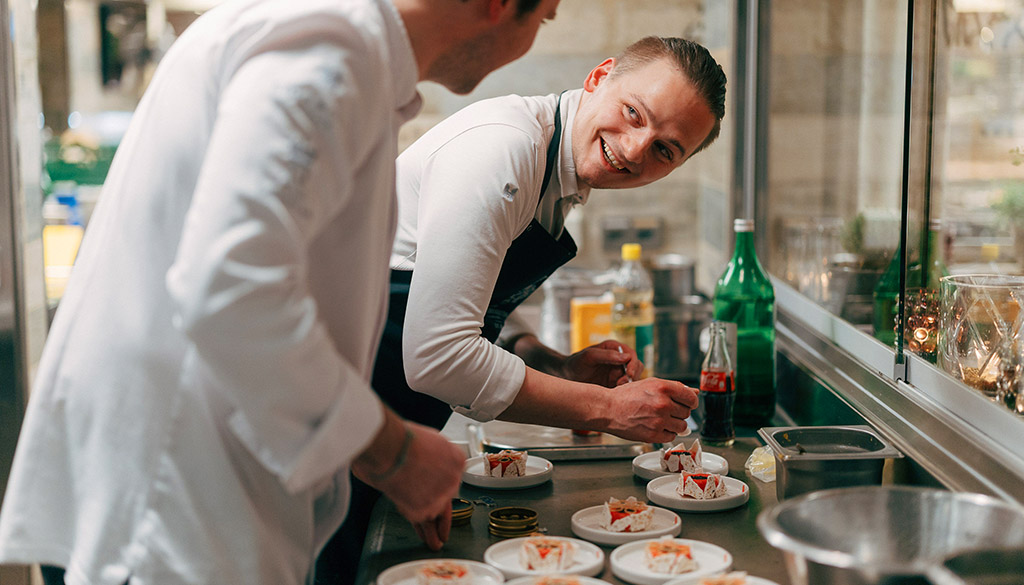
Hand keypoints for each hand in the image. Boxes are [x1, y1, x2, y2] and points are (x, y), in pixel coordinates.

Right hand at [356, 418, 463, 549]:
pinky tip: (423, 536)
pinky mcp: (425, 509)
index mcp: (455, 458)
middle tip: (442, 529)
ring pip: (436, 516)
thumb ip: (428, 455)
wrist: (390, 448)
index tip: (444, 494)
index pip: (452, 477)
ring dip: (434, 530)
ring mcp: (440, 496)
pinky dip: (419, 530)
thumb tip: (418, 460)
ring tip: (435, 542)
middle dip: (442, 513)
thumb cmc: (399, 439)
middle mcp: (453, 478)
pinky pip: (421, 522)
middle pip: (446, 499)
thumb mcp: (425, 439)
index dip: (445, 487)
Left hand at [562, 340, 641, 386]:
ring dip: (627, 384)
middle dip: (632, 376)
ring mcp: (618, 372)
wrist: (567, 376)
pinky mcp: (616, 383)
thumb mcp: (589, 357)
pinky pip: (626, 388)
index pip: (632, 355)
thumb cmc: (576, 363)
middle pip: (637, 367)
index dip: (633, 365)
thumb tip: (626, 357)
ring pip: (633, 378)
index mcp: (614, 348)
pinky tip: (613, 393)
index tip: (629, 374)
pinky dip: (623, 391)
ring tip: (615, 387)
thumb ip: (607, 355)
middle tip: (620, 384)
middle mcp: (619, 359)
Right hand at [600, 377, 698, 442]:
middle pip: (687, 413)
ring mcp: (659, 421)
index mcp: (663, 387)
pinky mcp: (654, 435)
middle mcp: (663, 404)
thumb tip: (695, 392)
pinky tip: (655, 426)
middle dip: (679, 412)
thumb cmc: (627, 396)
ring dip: (674, 424)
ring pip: (682, 426)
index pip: (691, 398)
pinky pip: (671, 436)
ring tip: (659, 418)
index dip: (690, 402)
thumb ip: (675, 387)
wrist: (608, 409)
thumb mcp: (651, 384)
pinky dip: (666, 433)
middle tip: (665, 410)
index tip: (687, 403)